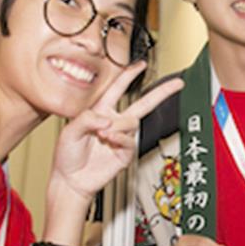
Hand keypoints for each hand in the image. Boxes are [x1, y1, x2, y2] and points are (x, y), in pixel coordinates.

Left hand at [48, 64, 183, 205]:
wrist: (71, 180)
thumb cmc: (67, 155)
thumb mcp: (70, 130)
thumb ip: (87, 118)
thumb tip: (108, 119)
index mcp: (100, 112)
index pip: (118, 89)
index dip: (129, 75)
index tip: (141, 65)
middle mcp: (113, 123)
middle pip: (143, 104)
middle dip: (161, 93)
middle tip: (177, 84)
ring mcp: (121, 138)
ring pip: (132, 122)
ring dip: (117, 126)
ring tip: (102, 134)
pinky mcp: (125, 154)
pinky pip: (129, 140)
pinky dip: (119, 138)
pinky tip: (108, 140)